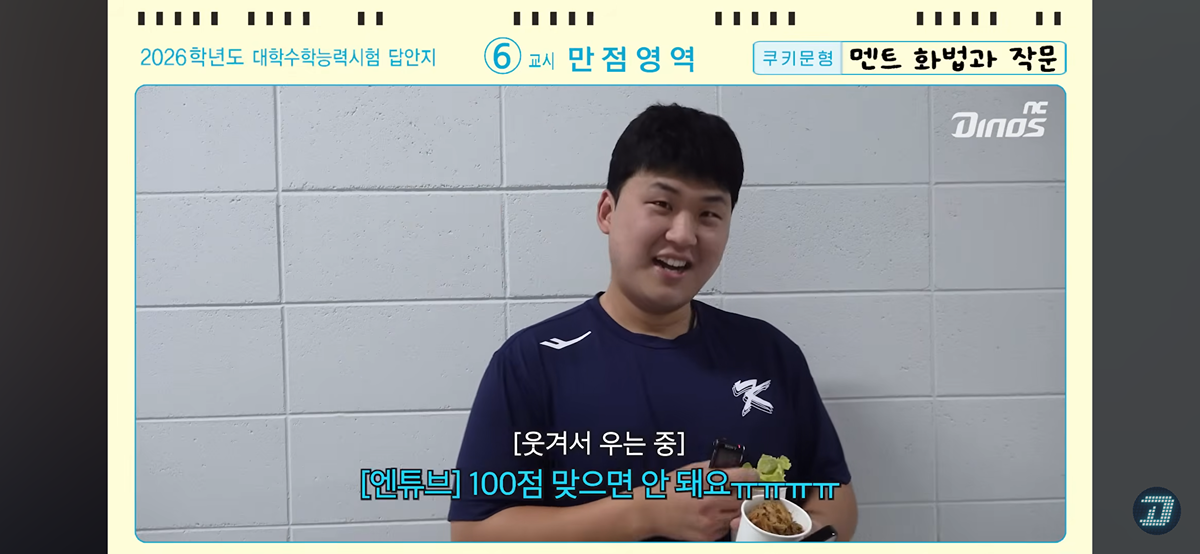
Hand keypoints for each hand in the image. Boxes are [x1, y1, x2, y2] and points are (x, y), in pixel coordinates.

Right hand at [643, 460, 759, 540]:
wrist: (650, 512)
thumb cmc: (669, 488)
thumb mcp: (690, 470)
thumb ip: (714, 468)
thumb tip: (736, 468)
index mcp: (706, 483)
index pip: (742, 478)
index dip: (751, 476)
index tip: (753, 476)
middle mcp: (710, 503)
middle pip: (744, 499)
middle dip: (747, 493)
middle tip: (745, 489)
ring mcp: (710, 522)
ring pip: (737, 515)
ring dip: (736, 508)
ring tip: (726, 502)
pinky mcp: (708, 536)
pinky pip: (726, 527)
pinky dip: (725, 520)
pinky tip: (714, 514)